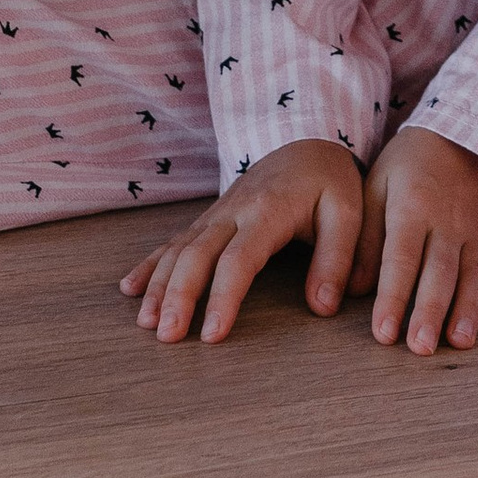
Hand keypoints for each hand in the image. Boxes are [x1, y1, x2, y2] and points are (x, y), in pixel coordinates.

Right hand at [119, 139, 361, 342]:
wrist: (306, 141)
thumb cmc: (329, 182)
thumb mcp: (347, 212)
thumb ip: (336, 258)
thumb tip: (322, 308)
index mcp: (267, 210)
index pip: (239, 258)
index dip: (223, 297)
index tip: (212, 334)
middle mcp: (233, 211)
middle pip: (196, 254)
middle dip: (178, 295)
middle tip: (167, 337)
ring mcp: (216, 214)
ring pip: (178, 248)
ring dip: (159, 285)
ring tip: (146, 324)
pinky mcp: (208, 218)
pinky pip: (172, 240)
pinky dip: (149, 264)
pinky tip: (130, 289)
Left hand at [355, 126, 477, 355]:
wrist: (462, 132)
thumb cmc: (409, 164)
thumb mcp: (377, 186)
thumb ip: (365, 238)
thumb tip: (353, 290)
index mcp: (411, 209)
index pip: (400, 260)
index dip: (392, 298)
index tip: (384, 333)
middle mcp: (447, 224)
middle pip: (439, 273)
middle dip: (430, 313)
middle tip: (421, 349)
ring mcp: (477, 231)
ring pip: (474, 276)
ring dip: (468, 311)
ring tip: (459, 343)